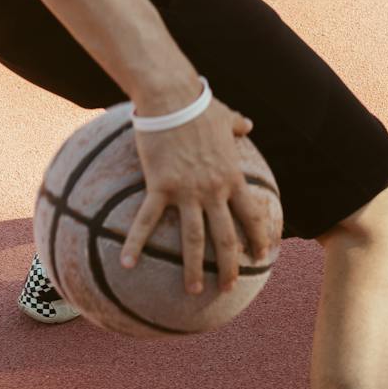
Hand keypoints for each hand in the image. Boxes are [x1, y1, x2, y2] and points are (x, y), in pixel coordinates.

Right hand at [121, 96, 275, 293]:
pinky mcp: (160, 186)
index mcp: (232, 178)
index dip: (258, 238)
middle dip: (229, 267)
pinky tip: (127, 263)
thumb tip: (247, 123)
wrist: (171, 97)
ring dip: (193, 268)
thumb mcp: (225, 116)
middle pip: (226, 238)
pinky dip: (136, 244)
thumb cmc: (198, 104)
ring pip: (193, 239)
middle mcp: (214, 190)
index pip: (252, 216)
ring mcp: (188, 191)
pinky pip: (147, 221)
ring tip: (193, 291)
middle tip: (227, 288)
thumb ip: (238, 125)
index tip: (261, 257)